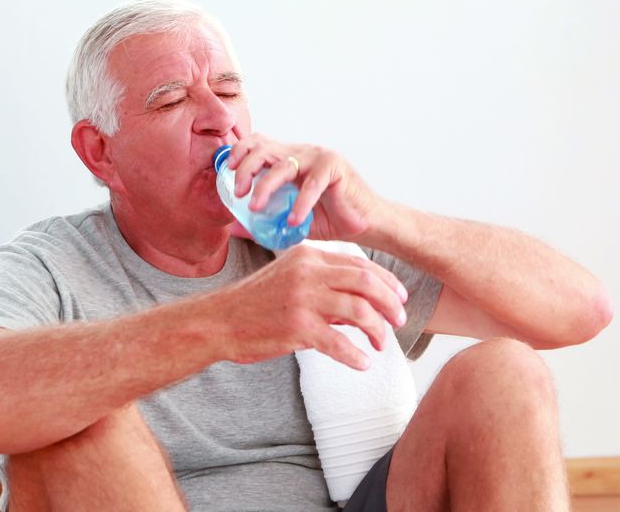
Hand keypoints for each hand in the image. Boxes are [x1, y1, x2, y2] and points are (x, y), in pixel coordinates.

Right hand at [215, 245, 408, 369]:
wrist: (219, 321)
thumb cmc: (255, 303)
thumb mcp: (291, 280)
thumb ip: (326, 286)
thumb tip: (362, 305)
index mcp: (308, 256)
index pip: (360, 264)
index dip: (387, 281)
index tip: (400, 298)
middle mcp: (308, 272)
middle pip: (366, 282)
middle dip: (390, 303)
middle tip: (400, 320)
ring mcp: (303, 299)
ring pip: (359, 310)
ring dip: (377, 329)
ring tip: (382, 344)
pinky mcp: (297, 327)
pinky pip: (338, 343)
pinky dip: (356, 355)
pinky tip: (363, 363)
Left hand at [226, 135, 382, 241]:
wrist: (366, 223)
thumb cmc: (330, 219)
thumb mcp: (289, 220)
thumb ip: (264, 221)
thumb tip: (234, 228)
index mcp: (289, 159)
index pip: (258, 144)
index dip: (239, 153)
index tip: (226, 173)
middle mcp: (301, 154)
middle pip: (263, 148)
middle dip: (245, 168)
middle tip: (237, 193)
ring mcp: (318, 157)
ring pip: (283, 165)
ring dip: (265, 186)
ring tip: (256, 208)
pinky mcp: (335, 167)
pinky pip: (312, 183)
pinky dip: (300, 203)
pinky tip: (293, 220)